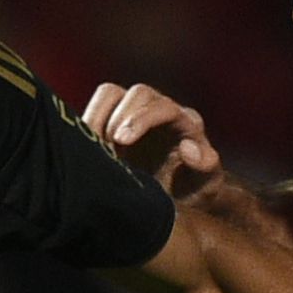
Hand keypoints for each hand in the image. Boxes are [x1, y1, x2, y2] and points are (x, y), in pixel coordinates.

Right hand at [81, 81, 224, 197]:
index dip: (140, 120)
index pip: (164, 108)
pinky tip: (86, 147)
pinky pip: (96, 108)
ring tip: (93, 145)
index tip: (121, 140)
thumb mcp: (206, 185)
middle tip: (106, 146)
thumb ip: (205, 167)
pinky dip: (87, 123)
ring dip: (98, 116)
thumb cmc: (192, 190)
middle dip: (119, 118)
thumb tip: (189, 148)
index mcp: (186, 122)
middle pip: (139, 94)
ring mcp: (136, 111)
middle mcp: (161, 109)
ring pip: (112, 94)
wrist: (177, 199)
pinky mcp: (114, 119)